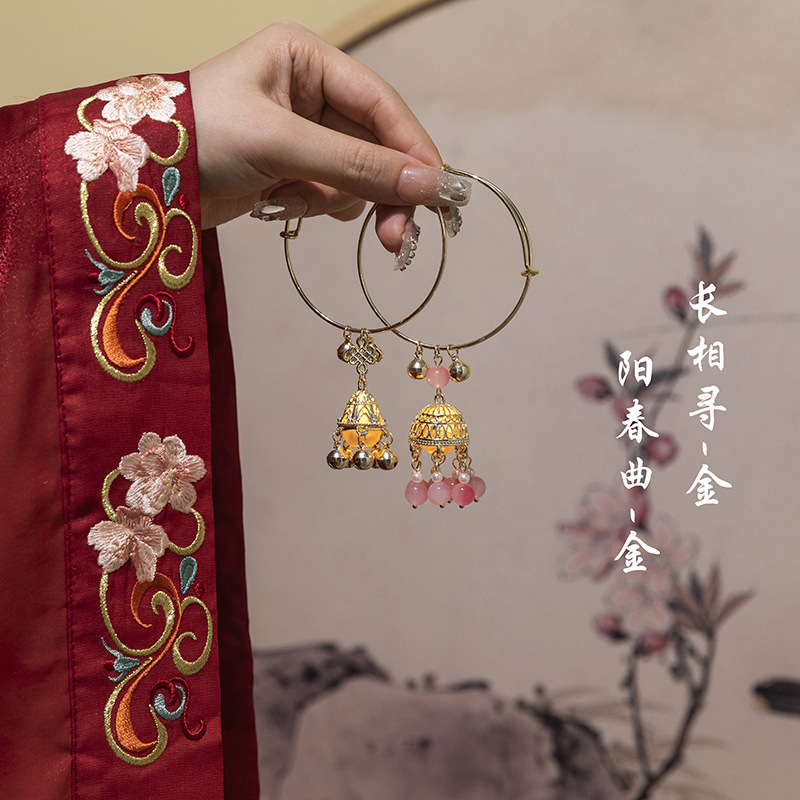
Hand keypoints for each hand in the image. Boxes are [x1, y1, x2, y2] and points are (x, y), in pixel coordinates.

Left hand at [190, 22, 469, 253]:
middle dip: (381, 190)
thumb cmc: (198, 139)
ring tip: (297, 204)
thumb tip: (428, 185)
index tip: (437, 192)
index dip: (412, 148)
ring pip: (355, 176)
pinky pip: (330, 194)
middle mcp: (308, 91)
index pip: (380, 104)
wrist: (138, 184)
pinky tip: (281, 203)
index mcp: (306, 59)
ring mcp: (300, 133)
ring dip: (337, 199)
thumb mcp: (282, 144)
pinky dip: (313, 206)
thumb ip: (356, 165)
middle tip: (397, 238)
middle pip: (375, 145)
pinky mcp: (290, 168)